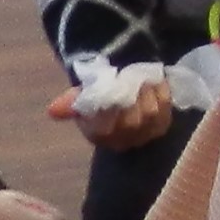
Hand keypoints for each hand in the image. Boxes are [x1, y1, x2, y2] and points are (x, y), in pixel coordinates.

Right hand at [48, 79, 172, 152]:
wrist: (123, 90)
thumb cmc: (99, 93)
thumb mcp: (82, 95)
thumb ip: (70, 102)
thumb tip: (52, 110)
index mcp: (98, 136)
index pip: (103, 129)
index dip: (108, 110)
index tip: (108, 90)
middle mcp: (122, 141)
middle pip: (131, 123)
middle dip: (130, 99)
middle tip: (129, 79)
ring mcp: (145, 135)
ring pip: (151, 116)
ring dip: (147, 94)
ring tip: (141, 78)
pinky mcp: (163, 125)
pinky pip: (167, 109)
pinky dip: (162, 93)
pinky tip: (156, 81)